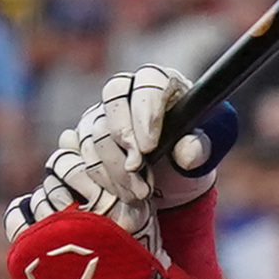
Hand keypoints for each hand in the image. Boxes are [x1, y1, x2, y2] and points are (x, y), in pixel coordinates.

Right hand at [75, 66, 232, 214]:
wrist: (168, 180)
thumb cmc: (187, 156)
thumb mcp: (202, 155)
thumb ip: (198, 150)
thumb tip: (189, 154)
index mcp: (158, 82)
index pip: (145, 83)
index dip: (144, 115)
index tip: (149, 148)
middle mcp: (124, 92)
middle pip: (111, 106)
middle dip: (124, 147)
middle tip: (139, 177)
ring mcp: (98, 114)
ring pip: (93, 135)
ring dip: (114, 171)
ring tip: (139, 196)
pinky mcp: (81, 138)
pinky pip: (75, 154)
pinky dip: (97, 180)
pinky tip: (118, 196)